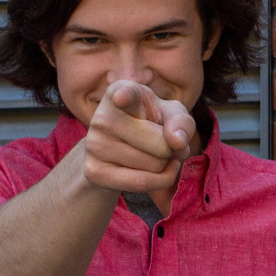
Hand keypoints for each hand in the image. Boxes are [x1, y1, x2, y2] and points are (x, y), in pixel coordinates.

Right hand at [80, 80, 194, 194]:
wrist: (117, 147)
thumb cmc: (150, 123)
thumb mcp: (171, 114)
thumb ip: (181, 122)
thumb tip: (178, 143)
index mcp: (120, 92)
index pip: (125, 95)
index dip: (125, 97)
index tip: (122, 98)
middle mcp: (102, 117)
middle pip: (161, 145)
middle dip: (172, 150)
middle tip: (162, 142)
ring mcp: (94, 145)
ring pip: (154, 166)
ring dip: (165, 166)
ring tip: (152, 155)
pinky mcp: (94, 171)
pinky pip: (141, 183)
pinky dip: (159, 180)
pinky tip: (156, 172)